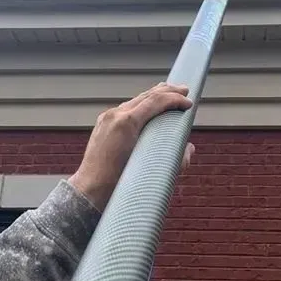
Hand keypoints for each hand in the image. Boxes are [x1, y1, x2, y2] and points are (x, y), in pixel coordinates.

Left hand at [69, 82, 195, 210]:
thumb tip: (189, 149)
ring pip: (136, 100)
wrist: (91, 189)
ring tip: (169, 94)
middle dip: (167, 91)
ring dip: (155, 96)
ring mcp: (107, 117)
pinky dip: (142, 105)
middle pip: (146, 95)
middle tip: (184, 90)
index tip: (188, 103)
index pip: (156, 101)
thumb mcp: (151, 170)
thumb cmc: (118, 183)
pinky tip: (149, 108)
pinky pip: (126, 108)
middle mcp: (115, 115)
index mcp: (126, 122)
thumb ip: (175, 160)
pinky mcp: (104, 123)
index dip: (175, 99)